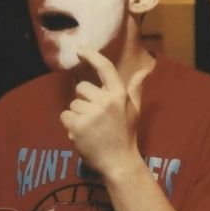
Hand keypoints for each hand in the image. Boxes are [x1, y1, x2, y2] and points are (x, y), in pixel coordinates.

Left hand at [60, 48, 149, 176]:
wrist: (119, 161)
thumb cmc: (126, 134)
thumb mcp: (134, 110)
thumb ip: (135, 89)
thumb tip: (144, 71)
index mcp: (119, 95)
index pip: (105, 68)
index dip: (92, 55)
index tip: (80, 48)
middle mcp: (106, 101)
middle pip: (81, 87)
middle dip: (85, 100)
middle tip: (96, 118)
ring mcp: (91, 113)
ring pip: (73, 104)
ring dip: (78, 115)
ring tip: (91, 129)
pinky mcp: (78, 125)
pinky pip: (65, 116)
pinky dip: (71, 125)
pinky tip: (83, 135)